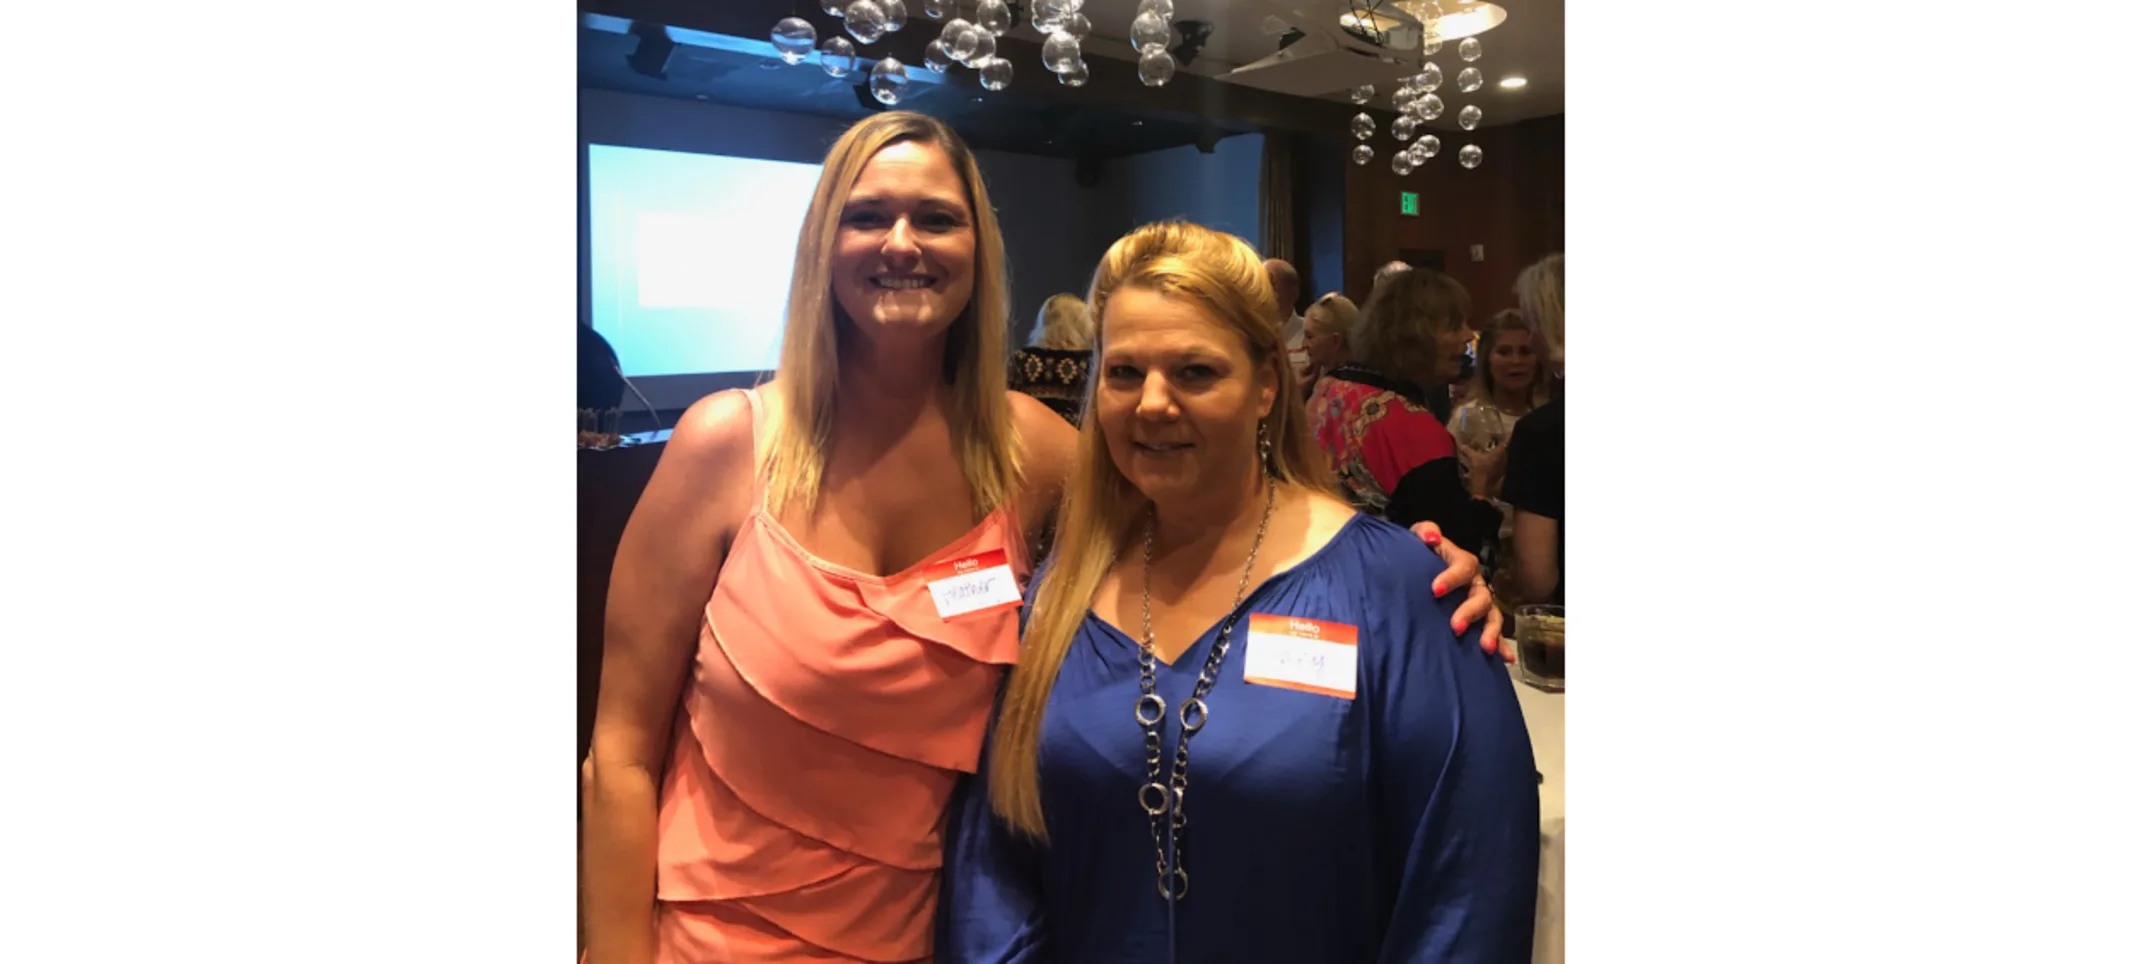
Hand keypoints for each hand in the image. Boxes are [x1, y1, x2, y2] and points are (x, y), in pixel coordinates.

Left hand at [1409, 521, 1511, 662]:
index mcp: (1462, 563)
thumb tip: (1432, 538)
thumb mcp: (1418, 539)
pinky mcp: (1477, 621)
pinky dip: (1501, 645)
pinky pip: (1494, 633)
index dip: (1452, 577)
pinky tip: (1504, 659)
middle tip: (1454, 626)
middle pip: (1481, 596)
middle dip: (1469, 612)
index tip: (1434, 590)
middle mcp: (1475, 584)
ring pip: (1491, 616)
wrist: (1416, 572)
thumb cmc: (1419, 555)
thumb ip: (1425, 532)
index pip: (1464, 567)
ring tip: (1485, 647)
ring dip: (1490, 631)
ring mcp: (1479, 603)